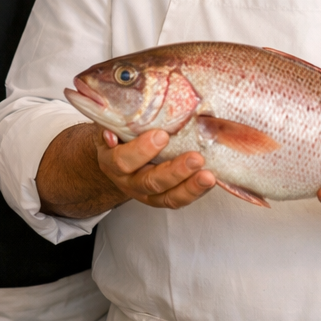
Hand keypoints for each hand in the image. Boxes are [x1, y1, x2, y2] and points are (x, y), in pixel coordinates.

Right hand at [96, 128, 215, 208]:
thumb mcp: (113, 123)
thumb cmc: (119, 133)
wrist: (116, 153)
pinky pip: (178, 200)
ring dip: (190, 187)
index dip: (141, 150)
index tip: (162, 135)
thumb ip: (117, 120)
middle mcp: (127, 181)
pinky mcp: (161, 198)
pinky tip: (209, 180)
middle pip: (149, 182)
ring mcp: (145, 193)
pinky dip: (195, 192)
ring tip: (208, 176)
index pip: (122, 161)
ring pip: (167, 197)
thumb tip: (113, 131)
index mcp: (111, 161)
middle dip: (174, 171)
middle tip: (195, 158)